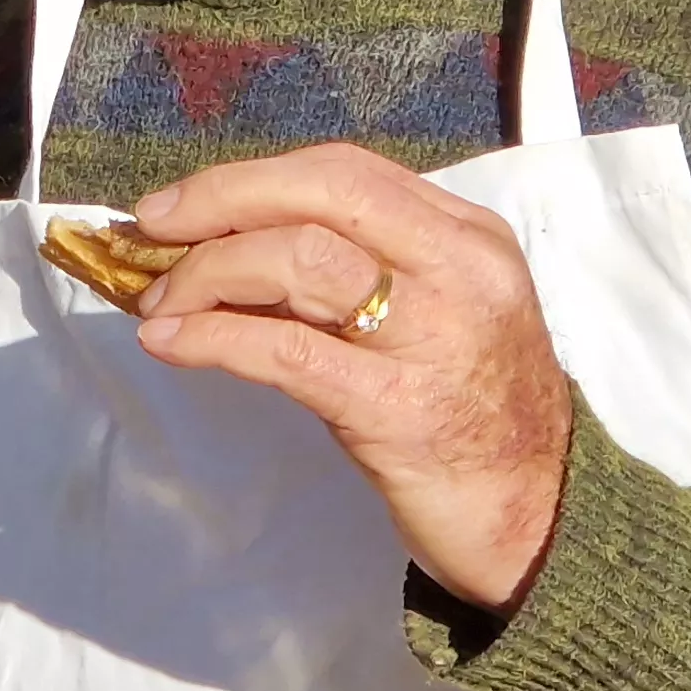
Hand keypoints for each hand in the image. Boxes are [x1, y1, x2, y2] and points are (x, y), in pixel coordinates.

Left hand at [124, 144, 569, 612]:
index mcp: (467, 236)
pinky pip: (288, 353)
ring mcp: (434, 337)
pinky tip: (172, 343)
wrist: (539, 519)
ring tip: (158, 300)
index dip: (251, 178)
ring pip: (301, 259)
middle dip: (221, 200)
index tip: (184, 202)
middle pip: (322, 192)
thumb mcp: (435, 317)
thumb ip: (356, 274)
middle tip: (152, 228)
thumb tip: (227, 250)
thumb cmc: (475, 413)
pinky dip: (215, 338)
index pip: (345, 172)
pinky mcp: (399, 409)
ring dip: (209, 271)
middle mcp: (458, 270)